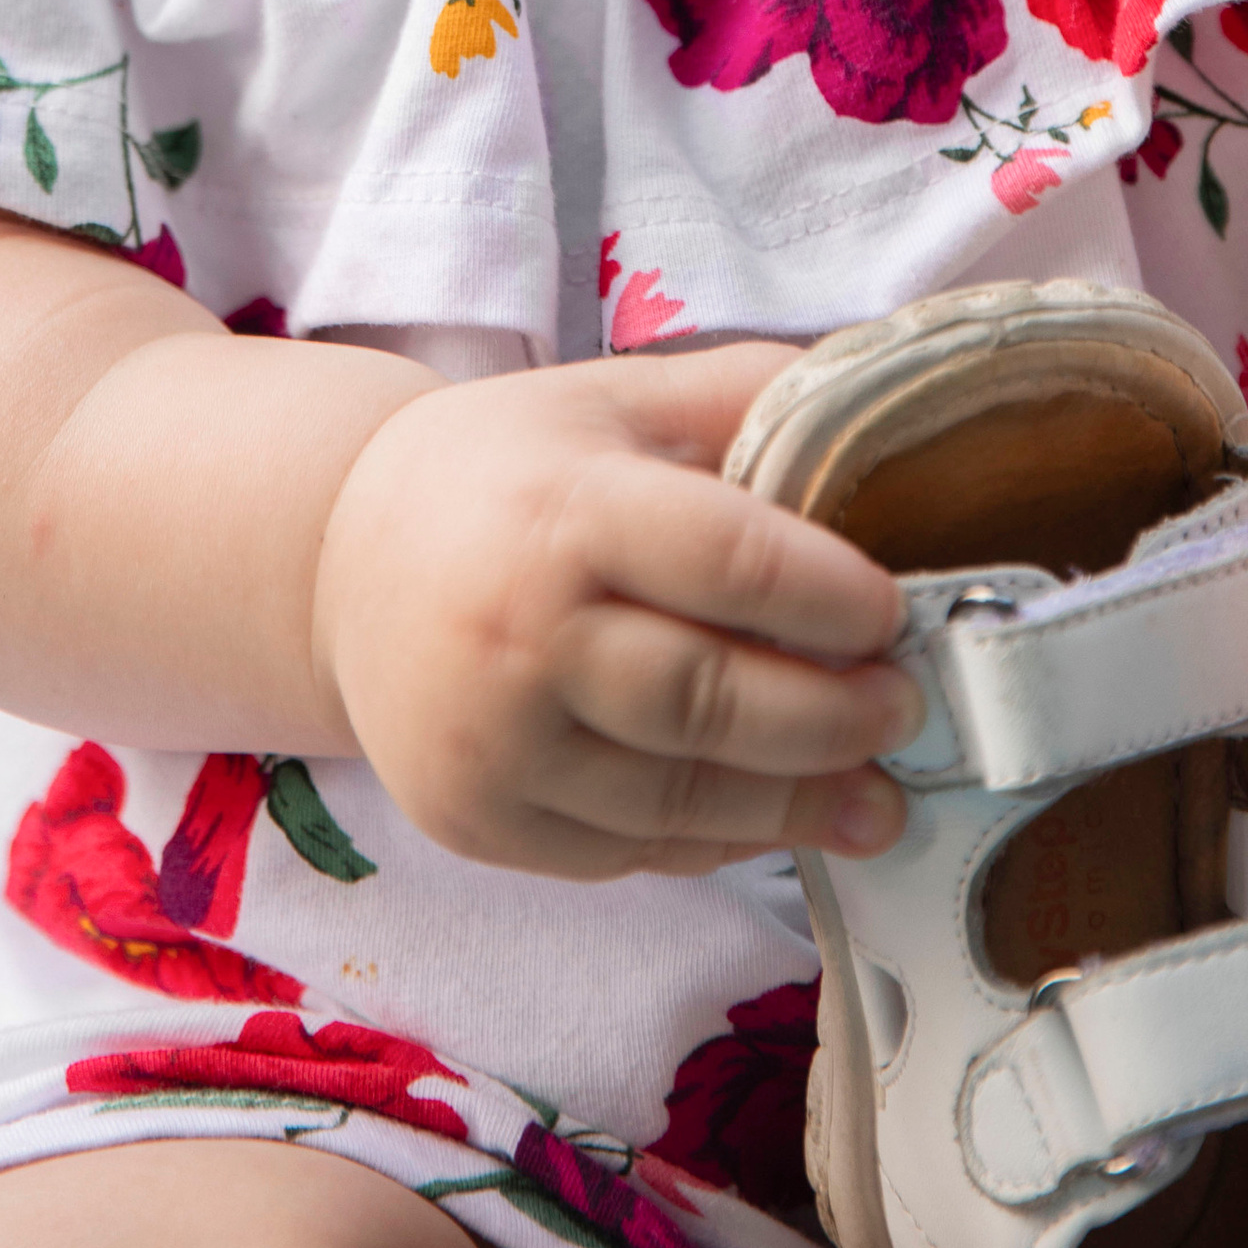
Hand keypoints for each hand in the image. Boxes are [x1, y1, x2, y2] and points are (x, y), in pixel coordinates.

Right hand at [312, 347, 917, 881]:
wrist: (340, 561)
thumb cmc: (505, 470)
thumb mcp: (612, 398)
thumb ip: (740, 396)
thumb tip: (882, 405)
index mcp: (559, 510)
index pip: (724, 559)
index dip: (827, 594)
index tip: (894, 610)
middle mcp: (516, 634)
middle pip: (706, 699)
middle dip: (829, 715)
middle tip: (906, 707)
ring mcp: (490, 744)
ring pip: (676, 798)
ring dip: (795, 802)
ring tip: (879, 792)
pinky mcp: (479, 822)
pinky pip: (627, 851)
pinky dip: (717, 839)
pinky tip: (776, 814)